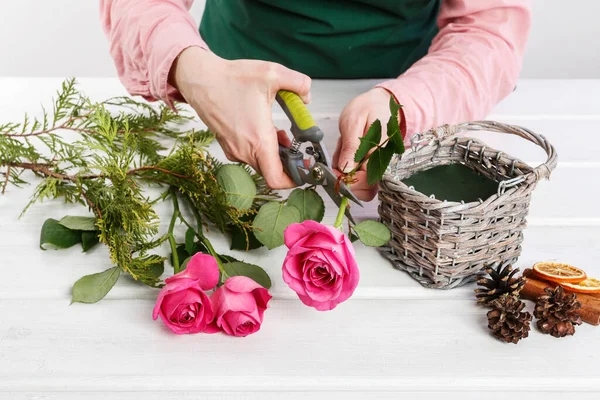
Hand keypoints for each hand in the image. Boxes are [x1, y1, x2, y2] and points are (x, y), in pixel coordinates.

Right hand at [170, 47, 311, 188]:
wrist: (201, 78)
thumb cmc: (231, 79)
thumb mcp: (272, 73)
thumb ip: (299, 83)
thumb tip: (307, 96)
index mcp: (258, 140)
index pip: (276, 180)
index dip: (294, 180)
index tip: (304, 170)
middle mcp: (244, 150)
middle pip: (272, 171)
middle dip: (288, 161)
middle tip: (297, 145)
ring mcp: (234, 150)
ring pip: (261, 162)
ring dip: (274, 152)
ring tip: (281, 132)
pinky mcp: (228, 145)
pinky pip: (249, 154)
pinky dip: (261, 147)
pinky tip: (264, 127)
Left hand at [333, 87, 396, 200]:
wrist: (381, 102)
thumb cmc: (369, 108)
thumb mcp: (354, 121)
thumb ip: (350, 146)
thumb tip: (346, 168)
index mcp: (379, 153)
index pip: (366, 181)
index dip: (348, 182)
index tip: (335, 172)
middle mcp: (381, 163)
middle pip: (366, 191)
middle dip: (346, 182)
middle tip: (336, 163)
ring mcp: (378, 166)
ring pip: (361, 186)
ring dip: (345, 175)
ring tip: (342, 152)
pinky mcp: (373, 166)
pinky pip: (359, 176)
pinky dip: (347, 169)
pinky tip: (345, 153)